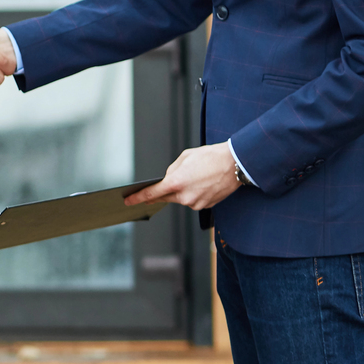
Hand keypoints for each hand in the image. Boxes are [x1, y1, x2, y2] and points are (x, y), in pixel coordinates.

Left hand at [124, 144, 240, 210]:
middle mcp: (185, 197)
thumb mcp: (185, 157)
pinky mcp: (206, 206)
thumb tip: (166, 180)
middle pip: (166, 197)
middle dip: (163, 192)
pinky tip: (202, 183)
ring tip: (195, 176)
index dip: (138, 198)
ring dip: (182, 190)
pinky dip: (193, 193)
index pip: (151, 194)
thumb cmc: (210, 157)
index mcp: (176, 183)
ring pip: (181, 199)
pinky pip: (193, 201)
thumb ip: (171, 171)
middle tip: (166, 185)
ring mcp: (196, 203)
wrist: (235, 164)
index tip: (128, 201)